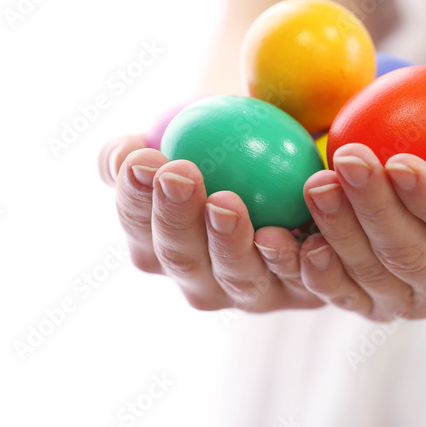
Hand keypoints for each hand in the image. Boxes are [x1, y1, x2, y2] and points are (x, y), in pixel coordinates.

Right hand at [98, 135, 323, 312]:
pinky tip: (300, 232)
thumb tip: (120, 155)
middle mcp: (201, 279)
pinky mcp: (305, 292)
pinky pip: (304, 280)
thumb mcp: (184, 134)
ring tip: (227, 202)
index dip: (134, 199)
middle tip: (181, 175)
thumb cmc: (228, 144)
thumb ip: (144, 147)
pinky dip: (299, 258)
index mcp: (159, 246)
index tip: (143, 159)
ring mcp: (252, 291)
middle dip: (176, 221)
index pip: (139, 228)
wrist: (295, 157)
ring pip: (239, 277)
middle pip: (183, 261)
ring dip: (230, 243)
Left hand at [288, 143, 425, 320]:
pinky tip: (284, 239)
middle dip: (374, 210)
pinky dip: (309, 267)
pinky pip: (339, 289)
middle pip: (412, 256)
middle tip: (344, 159)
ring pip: (370, 275)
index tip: (400, 160)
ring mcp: (414, 300)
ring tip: (315, 184)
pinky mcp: (375, 298)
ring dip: (338, 232)